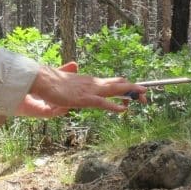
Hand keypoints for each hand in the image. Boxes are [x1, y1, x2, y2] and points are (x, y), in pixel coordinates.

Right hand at [17, 61, 144, 115]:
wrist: (44, 80)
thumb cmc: (55, 85)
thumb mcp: (72, 88)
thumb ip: (80, 90)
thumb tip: (83, 95)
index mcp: (92, 81)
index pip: (114, 81)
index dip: (127, 86)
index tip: (137, 91)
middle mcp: (94, 83)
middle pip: (119, 84)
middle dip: (134, 89)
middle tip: (146, 94)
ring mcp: (90, 90)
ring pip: (114, 90)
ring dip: (130, 93)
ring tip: (143, 97)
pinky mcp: (84, 99)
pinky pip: (102, 103)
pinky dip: (114, 106)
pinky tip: (123, 110)